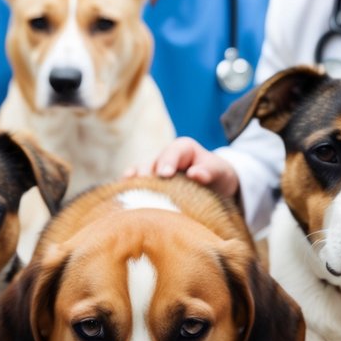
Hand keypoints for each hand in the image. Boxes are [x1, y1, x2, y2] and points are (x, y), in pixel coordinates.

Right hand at [125, 137, 240, 198]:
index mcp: (182, 148)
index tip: (165, 175)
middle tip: (146, 186)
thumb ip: (209, 171)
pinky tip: (121, 192)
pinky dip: (128, 186)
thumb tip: (195, 174)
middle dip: (148, 174)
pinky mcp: (150, 182)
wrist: (216, 186)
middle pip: (152, 163)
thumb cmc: (218, 176)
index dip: (167, 163)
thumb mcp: (220, 172)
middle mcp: (165, 157)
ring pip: (140, 174)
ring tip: (131, 192)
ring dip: (136, 183)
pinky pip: (135, 182)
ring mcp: (155, 169)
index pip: (172, 153)